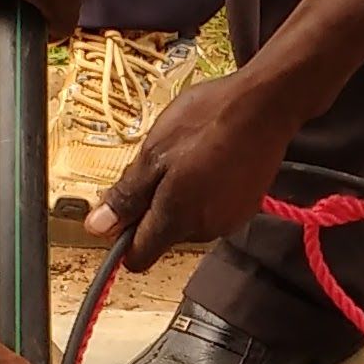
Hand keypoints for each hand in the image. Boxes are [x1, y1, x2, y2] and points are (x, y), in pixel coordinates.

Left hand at [83, 68, 301, 270]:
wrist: (265, 105)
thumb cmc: (208, 121)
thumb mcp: (154, 153)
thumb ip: (127, 196)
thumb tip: (98, 228)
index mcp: (176, 219)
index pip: (139, 258)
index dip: (123, 238)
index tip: (121, 211)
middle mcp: (205, 230)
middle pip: (163, 236)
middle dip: (154, 208)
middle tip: (159, 165)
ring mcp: (229, 220)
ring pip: (188, 221)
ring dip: (181, 197)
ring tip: (190, 157)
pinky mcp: (246, 207)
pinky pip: (212, 209)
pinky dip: (206, 191)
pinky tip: (211, 159)